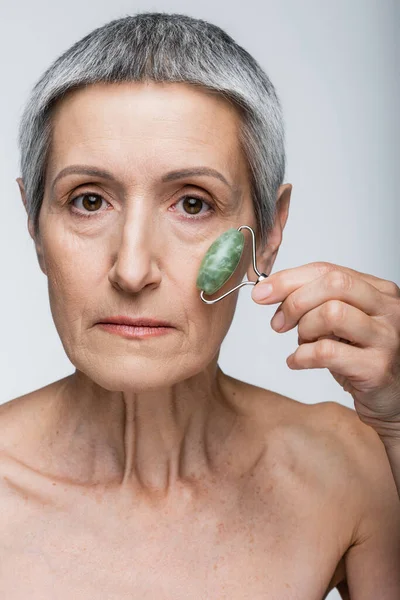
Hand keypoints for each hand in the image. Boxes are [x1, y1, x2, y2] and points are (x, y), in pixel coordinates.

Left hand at [251, 262, 399, 441]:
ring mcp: (386, 337)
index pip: (327, 270)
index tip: (262, 293)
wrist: (392, 401)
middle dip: (295, 301)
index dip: (288, 279)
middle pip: (332, 283)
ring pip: (332, 313)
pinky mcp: (377, 367)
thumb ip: (315, 302)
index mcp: (378, 291)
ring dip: (304, 329)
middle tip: (279, 323)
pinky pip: (327, 352)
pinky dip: (302, 356)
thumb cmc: (362, 360)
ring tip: (301, 343)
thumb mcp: (341, 323)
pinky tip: (297, 362)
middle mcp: (387, 308)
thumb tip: (269, 291)